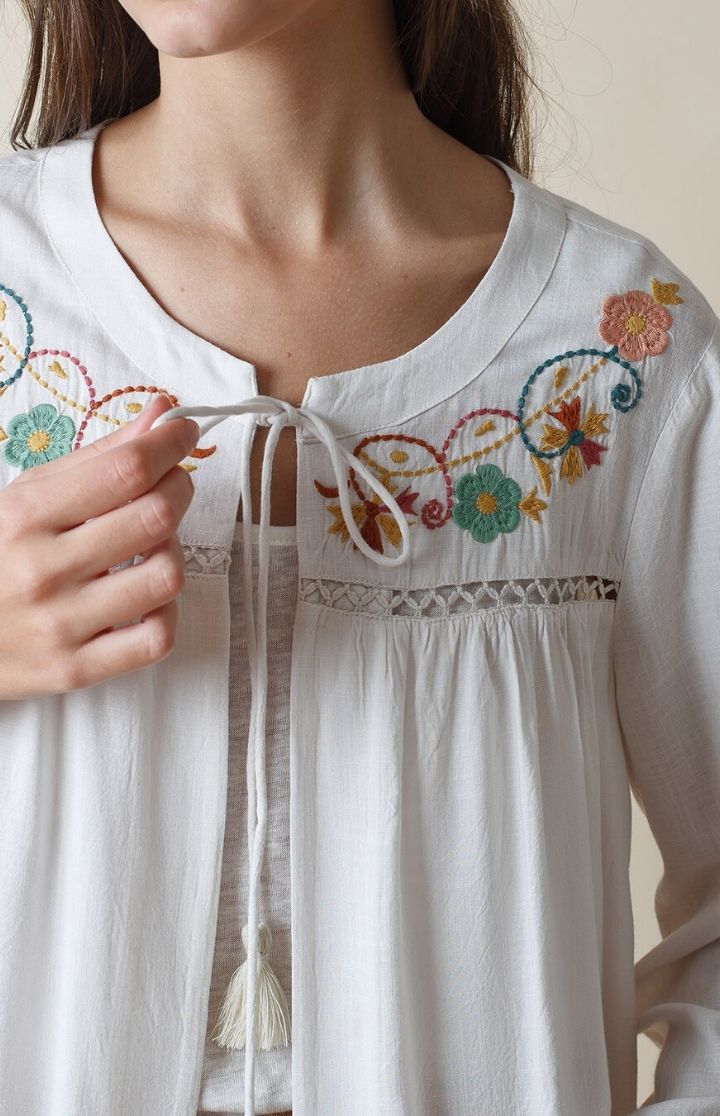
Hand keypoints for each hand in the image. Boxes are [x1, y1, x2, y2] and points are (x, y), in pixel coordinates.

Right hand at [0, 393, 200, 697]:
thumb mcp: (28, 496)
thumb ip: (99, 456)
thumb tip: (162, 414)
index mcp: (25, 516)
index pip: (125, 470)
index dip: (170, 444)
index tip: (183, 431)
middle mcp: (43, 570)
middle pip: (155, 518)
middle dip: (179, 488)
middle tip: (172, 483)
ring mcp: (61, 624)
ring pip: (165, 577)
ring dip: (173, 551)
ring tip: (152, 544)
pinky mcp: (75, 669)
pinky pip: (156, 637)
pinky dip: (165, 610)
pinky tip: (146, 595)